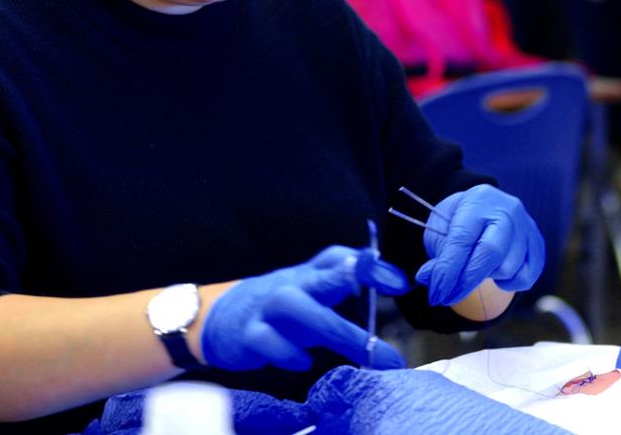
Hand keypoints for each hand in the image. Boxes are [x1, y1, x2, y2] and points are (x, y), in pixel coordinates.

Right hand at [200, 245, 409, 372]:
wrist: (220, 318)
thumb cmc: (280, 309)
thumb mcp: (311, 294)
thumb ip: (344, 287)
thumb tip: (394, 282)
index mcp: (309, 276)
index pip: (340, 259)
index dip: (370, 265)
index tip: (401, 283)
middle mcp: (291, 285)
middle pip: (323, 276)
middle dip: (356, 282)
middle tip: (393, 296)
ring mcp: (267, 308)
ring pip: (296, 306)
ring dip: (333, 328)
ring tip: (364, 349)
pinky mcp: (247, 334)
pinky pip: (266, 339)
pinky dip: (286, 352)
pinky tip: (303, 363)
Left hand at [414, 184, 544, 306]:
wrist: (486, 209)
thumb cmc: (460, 221)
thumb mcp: (440, 230)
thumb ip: (438, 255)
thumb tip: (427, 279)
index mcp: (478, 201)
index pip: (462, 240)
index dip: (448, 272)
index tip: (436, 295)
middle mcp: (507, 211)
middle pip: (491, 253)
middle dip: (467, 281)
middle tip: (448, 297)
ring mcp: (526, 227)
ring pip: (508, 269)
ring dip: (487, 277)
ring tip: (476, 267)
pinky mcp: (537, 245)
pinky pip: (526, 277)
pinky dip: (509, 283)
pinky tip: (497, 274)